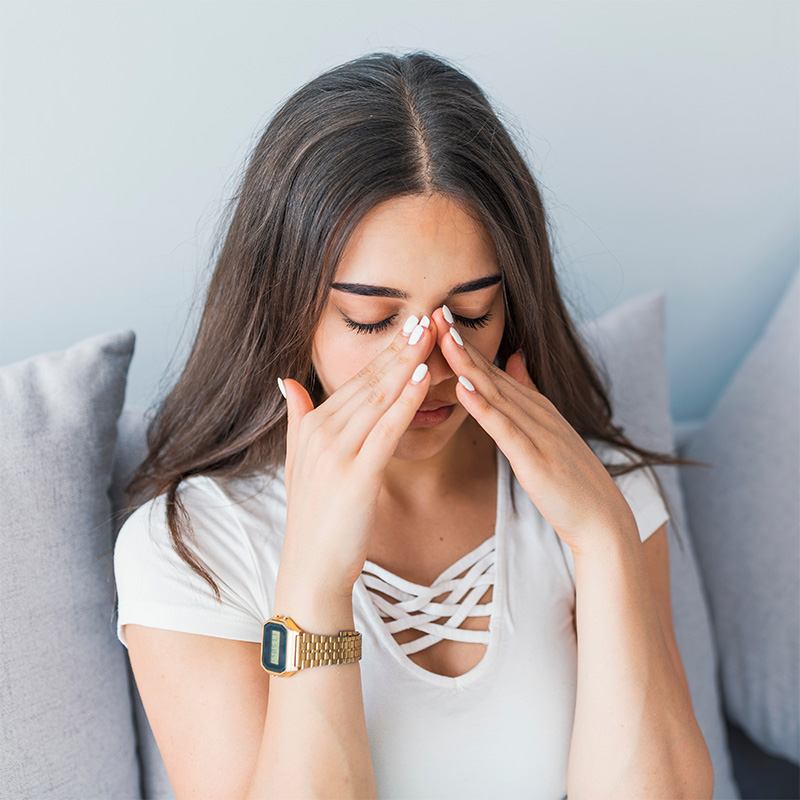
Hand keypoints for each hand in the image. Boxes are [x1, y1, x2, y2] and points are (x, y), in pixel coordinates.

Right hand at [277, 314, 438, 598]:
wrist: (311, 568)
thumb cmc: (314, 519)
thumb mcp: (299, 462)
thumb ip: (297, 417)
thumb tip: (288, 381)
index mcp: (313, 426)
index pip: (356, 381)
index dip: (385, 353)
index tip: (410, 326)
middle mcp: (322, 433)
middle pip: (368, 381)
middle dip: (400, 348)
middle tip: (427, 317)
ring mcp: (337, 453)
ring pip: (378, 398)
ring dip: (407, 365)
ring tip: (431, 336)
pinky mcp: (356, 475)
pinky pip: (386, 430)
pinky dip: (405, 402)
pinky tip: (423, 379)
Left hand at [429, 307, 635, 553]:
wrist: (601, 517)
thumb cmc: (568, 477)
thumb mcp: (548, 427)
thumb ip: (528, 392)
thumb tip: (516, 357)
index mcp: (533, 405)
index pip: (492, 369)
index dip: (464, 343)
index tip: (439, 316)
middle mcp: (535, 411)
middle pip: (490, 372)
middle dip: (460, 342)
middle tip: (434, 311)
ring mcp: (537, 433)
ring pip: (494, 393)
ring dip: (467, 364)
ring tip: (442, 337)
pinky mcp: (535, 459)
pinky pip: (504, 429)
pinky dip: (483, 407)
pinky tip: (463, 388)